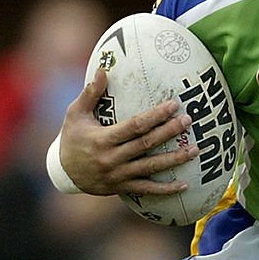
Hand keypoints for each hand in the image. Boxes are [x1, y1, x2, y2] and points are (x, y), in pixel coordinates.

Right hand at [59, 65, 197, 194]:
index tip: (173, 105)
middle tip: (188, 121)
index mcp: (102, 139)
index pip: (134, 126)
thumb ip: (90, 93)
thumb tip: (104, 69)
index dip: (155, 116)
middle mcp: (112, 158)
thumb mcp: (75, 114)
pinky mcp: (122, 188)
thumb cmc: (72, 137)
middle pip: (146, 144)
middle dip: (169, 132)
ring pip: (151, 167)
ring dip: (174, 159)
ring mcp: (118, 175)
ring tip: (195, 150)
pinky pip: (147, 190)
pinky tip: (185, 185)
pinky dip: (166, 190)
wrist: (63, 173)